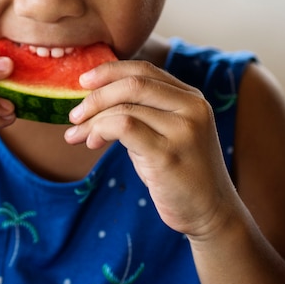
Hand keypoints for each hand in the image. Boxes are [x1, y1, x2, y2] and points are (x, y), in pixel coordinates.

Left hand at [64, 60, 236, 236]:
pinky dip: (100, 130)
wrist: (210, 213)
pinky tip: (92, 143)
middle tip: (74, 114)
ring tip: (76, 136)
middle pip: (133, 84)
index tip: (83, 81)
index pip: (144, 70)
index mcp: (191, 98)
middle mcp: (192, 108)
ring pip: (124, 108)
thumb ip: (143, 112)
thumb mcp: (165, 134)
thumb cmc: (179, 173)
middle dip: (96, 97)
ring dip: (92, 121)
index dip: (109, 71)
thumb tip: (95, 98)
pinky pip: (124, 127)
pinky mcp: (168, 155)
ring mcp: (183, 131)